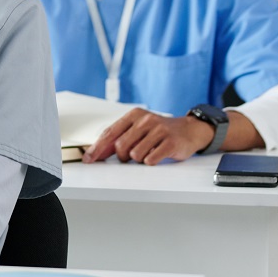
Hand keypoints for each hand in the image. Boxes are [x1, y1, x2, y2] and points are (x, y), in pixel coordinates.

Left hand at [82, 107, 214, 164]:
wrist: (189, 130)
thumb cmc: (160, 131)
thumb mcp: (138, 128)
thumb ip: (119, 137)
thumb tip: (97, 152)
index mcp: (134, 115)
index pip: (110, 133)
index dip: (97, 148)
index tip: (88, 159)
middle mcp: (145, 120)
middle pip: (120, 146)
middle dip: (123, 156)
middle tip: (131, 156)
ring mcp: (159, 130)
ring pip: (135, 154)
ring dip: (139, 159)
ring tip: (148, 152)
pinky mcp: (171, 142)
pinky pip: (150, 160)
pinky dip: (151, 161)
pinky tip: (157, 155)